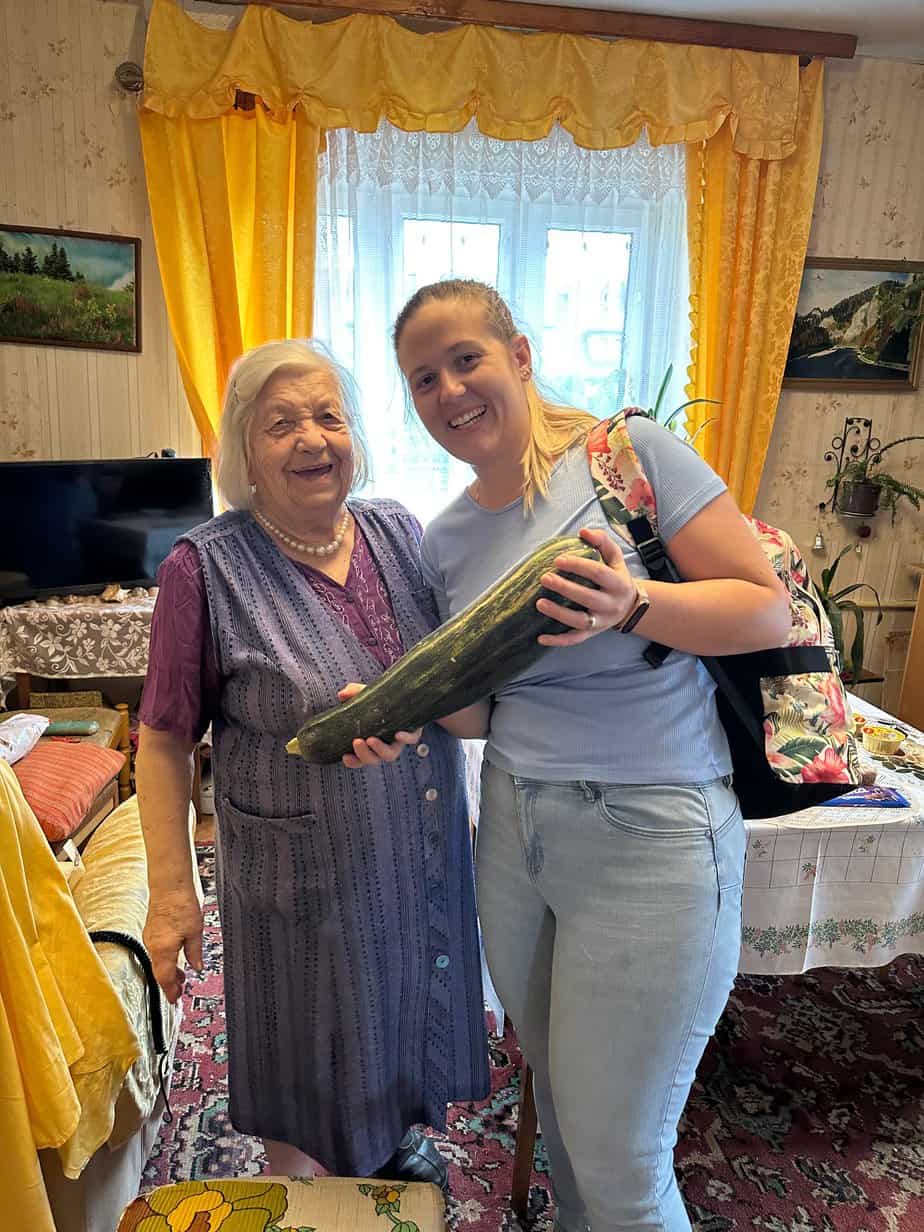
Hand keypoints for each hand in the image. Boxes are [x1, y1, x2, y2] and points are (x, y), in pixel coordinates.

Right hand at [143, 887, 203, 1004]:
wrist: (170, 886)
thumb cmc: (181, 904)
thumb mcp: (195, 932)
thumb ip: (195, 953)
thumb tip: (198, 967)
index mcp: (164, 949)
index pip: (165, 978)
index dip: (170, 991)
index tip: (174, 999)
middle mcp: (153, 946)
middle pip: (159, 972)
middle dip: (169, 984)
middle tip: (178, 992)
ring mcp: (150, 938)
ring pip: (158, 962)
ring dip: (168, 972)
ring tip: (181, 978)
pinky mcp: (151, 931)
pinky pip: (157, 952)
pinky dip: (165, 960)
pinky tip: (175, 958)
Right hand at [337, 682, 422, 767]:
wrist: (405, 694)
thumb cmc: (381, 701)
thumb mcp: (364, 695)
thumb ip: (353, 693)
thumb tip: (342, 695)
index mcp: (370, 742)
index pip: (360, 759)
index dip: (353, 762)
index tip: (345, 756)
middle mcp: (384, 745)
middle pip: (373, 760)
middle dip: (363, 754)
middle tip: (357, 742)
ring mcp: (398, 741)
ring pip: (390, 755)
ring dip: (379, 750)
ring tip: (371, 740)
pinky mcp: (413, 732)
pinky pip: (411, 739)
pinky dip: (405, 739)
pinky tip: (398, 734)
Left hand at [536, 527, 638, 646]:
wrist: (630, 606)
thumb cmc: (617, 576)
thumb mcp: (615, 557)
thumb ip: (602, 541)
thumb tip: (583, 531)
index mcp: (618, 583)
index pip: (598, 573)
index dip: (578, 566)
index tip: (558, 560)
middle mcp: (611, 605)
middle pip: (587, 598)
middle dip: (565, 588)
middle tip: (545, 578)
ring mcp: (601, 622)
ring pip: (579, 621)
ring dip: (558, 613)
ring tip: (539, 603)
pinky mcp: (591, 634)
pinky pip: (574, 640)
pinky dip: (558, 641)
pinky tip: (540, 638)